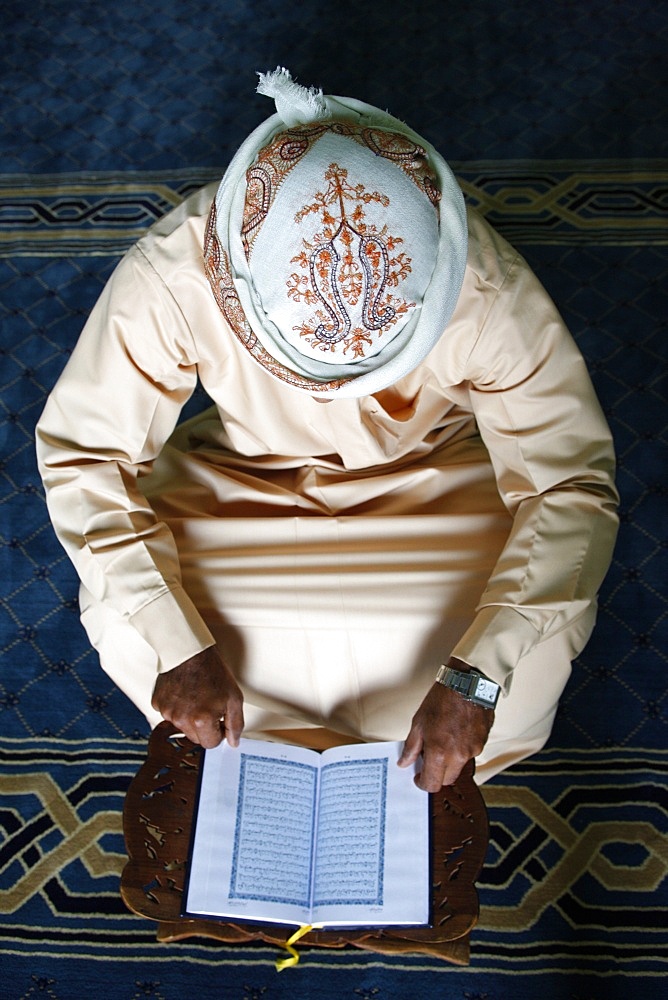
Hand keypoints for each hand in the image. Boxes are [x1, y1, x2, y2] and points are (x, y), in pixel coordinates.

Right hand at [151, 646, 243, 748]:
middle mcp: (181, 720)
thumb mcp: (234, 697)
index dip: (218, 732)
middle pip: (195, 738)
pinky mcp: (158, 703)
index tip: (219, 720)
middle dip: (204, 727)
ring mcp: (167, 712)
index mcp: (201, 721)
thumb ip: (235, 724)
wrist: (190, 651)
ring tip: (196, 696)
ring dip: (189, 717)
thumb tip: (233, 742)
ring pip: (181, 726)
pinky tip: (183, 693)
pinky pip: (168, 714)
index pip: (211, 744)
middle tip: (209, 706)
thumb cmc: (212, 671)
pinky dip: (176, 707)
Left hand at [398, 663, 493, 789]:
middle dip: (437, 774)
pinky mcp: (482, 742)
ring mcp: (473, 750)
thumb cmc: (443, 699)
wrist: (467, 683)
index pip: (432, 783)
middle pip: (447, 780)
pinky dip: (462, 750)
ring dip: (450, 762)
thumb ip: (411, 747)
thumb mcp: (419, 722)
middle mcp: (458, 755)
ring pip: (460, 767)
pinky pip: (471, 754)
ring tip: (444, 741)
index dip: (423, 783)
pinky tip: (456, 734)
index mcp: (439, 752)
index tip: (419, 777)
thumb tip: (405, 762)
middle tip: (429, 759)